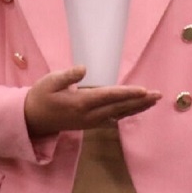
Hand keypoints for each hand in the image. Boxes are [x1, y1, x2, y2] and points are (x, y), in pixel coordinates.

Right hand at [25, 66, 160, 137]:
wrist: (33, 119)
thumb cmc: (41, 96)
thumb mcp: (50, 81)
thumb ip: (67, 76)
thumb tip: (84, 68)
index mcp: (80, 102)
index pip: (109, 97)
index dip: (127, 93)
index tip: (143, 90)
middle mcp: (89, 114)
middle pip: (119, 107)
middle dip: (139, 101)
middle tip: (158, 95)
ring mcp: (91, 121)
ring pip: (119, 114)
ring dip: (137, 108)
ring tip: (153, 101)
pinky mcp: (90, 123)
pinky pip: (112, 119)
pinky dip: (126, 114)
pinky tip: (136, 110)